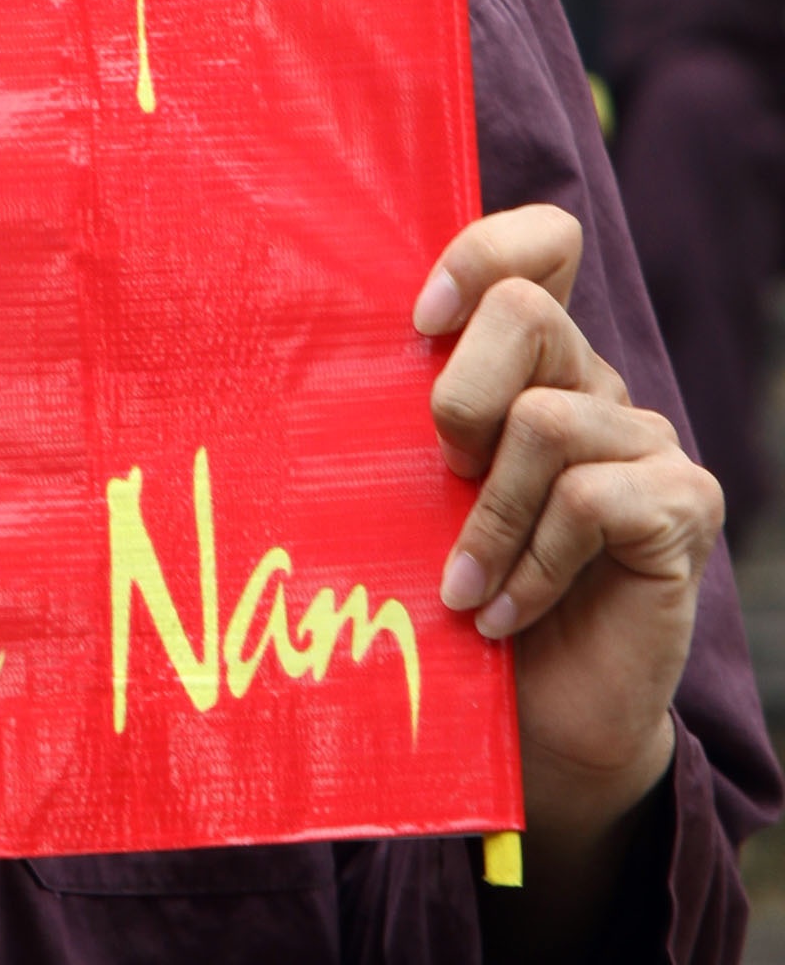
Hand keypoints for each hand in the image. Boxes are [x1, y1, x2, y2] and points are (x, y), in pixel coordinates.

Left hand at [416, 205, 721, 884]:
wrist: (535, 724)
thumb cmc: (455, 596)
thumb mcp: (411, 493)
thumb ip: (397, 423)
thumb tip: (283, 352)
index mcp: (534, 361)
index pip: (542, 241)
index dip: (482, 251)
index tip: (416, 321)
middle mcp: (596, 382)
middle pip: (527, 310)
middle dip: (457, 398)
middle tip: (439, 479)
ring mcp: (647, 442)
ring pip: (546, 420)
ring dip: (483, 520)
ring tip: (461, 586)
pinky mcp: (681, 506)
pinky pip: (590, 500)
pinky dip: (530, 565)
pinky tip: (505, 614)